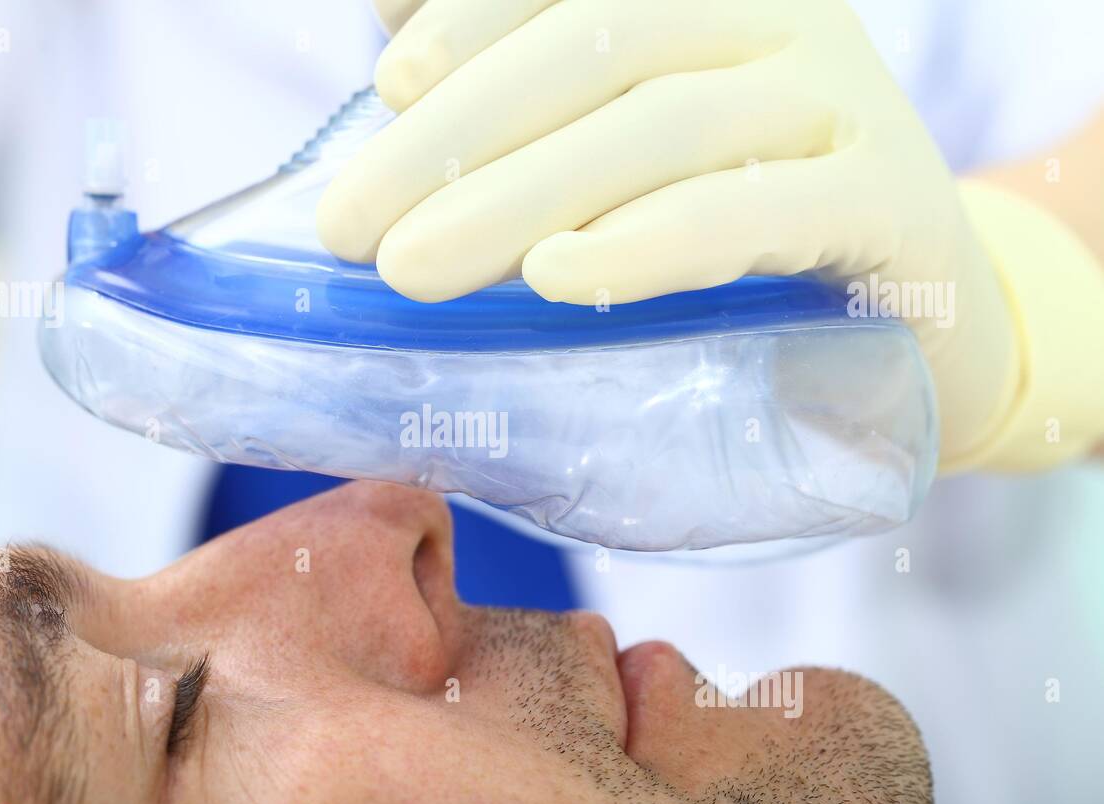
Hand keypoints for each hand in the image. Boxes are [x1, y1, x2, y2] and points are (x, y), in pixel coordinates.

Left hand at [325, 0, 1019, 464]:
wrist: (910, 317)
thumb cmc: (736, 229)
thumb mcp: (625, 149)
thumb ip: (528, 96)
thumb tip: (395, 60)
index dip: (472, 23)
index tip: (387, 89)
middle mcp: (779, 15)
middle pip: (596, 47)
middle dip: (453, 139)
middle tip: (351, 229)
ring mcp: (843, 97)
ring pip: (660, 125)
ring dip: (516, 198)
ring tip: (413, 270)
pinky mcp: (892, 202)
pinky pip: (755, 212)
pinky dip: (648, 242)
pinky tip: (557, 276)